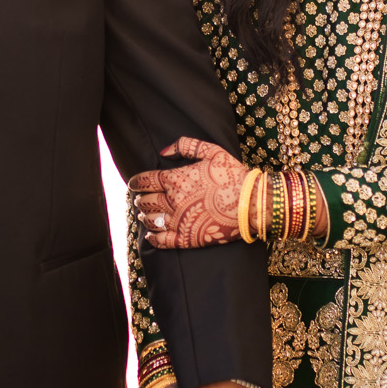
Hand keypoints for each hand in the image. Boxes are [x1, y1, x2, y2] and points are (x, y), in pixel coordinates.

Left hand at [130, 137, 249, 249]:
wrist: (252, 203)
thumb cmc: (234, 175)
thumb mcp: (212, 151)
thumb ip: (186, 146)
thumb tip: (164, 151)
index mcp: (176, 179)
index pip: (144, 181)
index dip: (135, 182)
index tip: (134, 184)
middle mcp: (173, 200)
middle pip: (145, 201)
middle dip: (141, 199)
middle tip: (142, 199)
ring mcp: (179, 221)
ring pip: (150, 220)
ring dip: (145, 217)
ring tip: (145, 215)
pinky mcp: (187, 239)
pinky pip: (162, 241)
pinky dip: (153, 238)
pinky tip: (151, 235)